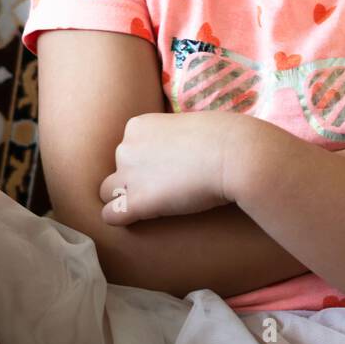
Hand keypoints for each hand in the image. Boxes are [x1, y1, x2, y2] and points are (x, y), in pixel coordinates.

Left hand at [97, 111, 239, 225]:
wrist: (236, 154)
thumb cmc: (224, 137)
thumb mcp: (190, 125)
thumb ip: (173, 137)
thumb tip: (177, 152)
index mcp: (137, 125)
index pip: (129, 147)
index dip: (147, 161)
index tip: (170, 166)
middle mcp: (126, 147)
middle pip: (118, 169)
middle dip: (136, 178)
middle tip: (168, 185)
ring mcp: (129, 175)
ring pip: (108, 192)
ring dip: (126, 198)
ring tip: (155, 203)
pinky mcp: (138, 202)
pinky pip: (111, 215)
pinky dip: (122, 218)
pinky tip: (141, 218)